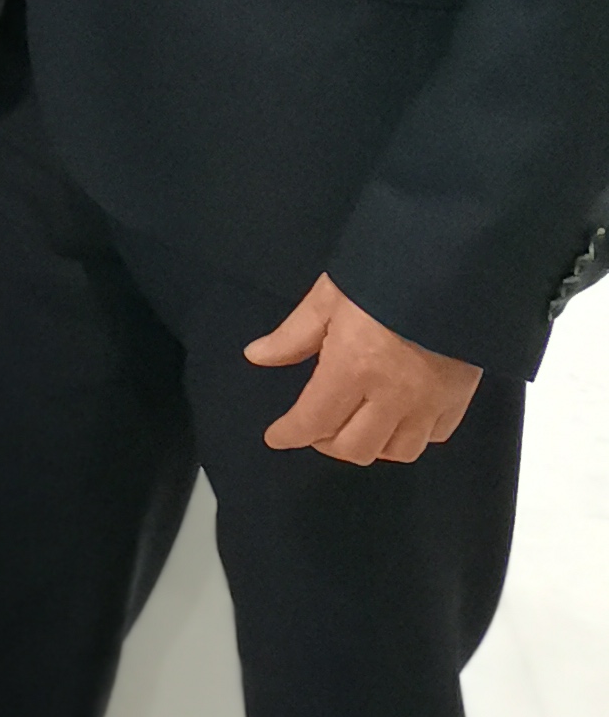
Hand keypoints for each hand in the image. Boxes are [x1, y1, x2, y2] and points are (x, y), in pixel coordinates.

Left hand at [247, 272, 481, 464]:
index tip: (276, 437)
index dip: (290, 434)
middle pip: (356, 448)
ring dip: (371, 445)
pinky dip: (410, 436)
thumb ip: (293, 334)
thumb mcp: (329, 297)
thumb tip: (256, 357)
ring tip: (356, 424)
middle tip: (316, 425)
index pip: (315, 420)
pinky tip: (398, 419)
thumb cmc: (382, 274)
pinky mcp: (460, 398)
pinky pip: (433, 438)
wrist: (452, 264)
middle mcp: (393, 395)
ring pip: (398, 452)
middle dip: (327, 443)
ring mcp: (431, 402)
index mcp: (353, 367)